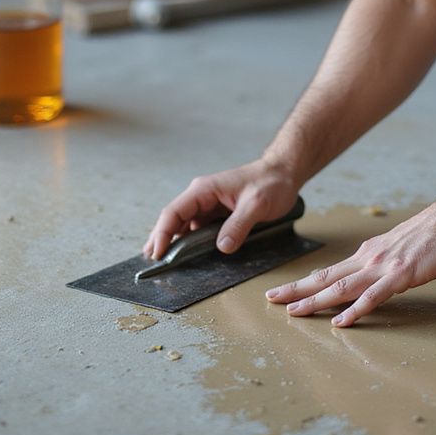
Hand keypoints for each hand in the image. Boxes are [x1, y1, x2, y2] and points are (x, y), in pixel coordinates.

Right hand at [143, 159, 299, 259]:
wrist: (283, 174)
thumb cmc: (270, 183)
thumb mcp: (257, 204)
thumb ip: (239, 225)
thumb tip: (221, 247)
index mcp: (204, 189)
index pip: (174, 212)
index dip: (162, 233)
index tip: (157, 252)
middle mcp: (201, 196)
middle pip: (173, 219)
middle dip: (161, 238)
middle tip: (152, 261)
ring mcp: (209, 205)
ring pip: (184, 224)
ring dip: (173, 241)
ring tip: (162, 260)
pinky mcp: (218, 213)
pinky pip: (198, 228)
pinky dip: (189, 240)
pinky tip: (185, 253)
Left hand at [265, 201, 435, 326]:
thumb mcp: (402, 246)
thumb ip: (386, 260)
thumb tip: (375, 273)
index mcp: (369, 253)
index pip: (330, 272)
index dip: (305, 283)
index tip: (285, 292)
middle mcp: (369, 259)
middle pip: (326, 278)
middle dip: (296, 290)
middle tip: (270, 300)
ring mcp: (384, 267)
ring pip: (341, 288)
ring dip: (315, 301)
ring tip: (293, 313)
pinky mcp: (402, 275)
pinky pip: (373, 297)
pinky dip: (354, 310)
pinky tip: (340, 321)